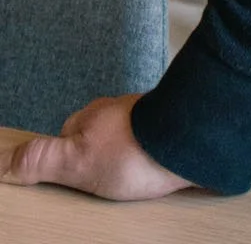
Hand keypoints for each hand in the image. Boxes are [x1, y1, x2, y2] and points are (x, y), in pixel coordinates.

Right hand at [1, 95, 192, 200]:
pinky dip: (151, 154)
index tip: (72, 175)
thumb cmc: (134, 153)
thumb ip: (41, 160)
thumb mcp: (77, 162)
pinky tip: (155, 168)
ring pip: (126, 137)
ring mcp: (147, 115)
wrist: (193, 142)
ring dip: (127, 154)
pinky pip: (154, 141)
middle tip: (102, 180)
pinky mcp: (172, 127)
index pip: (67, 135)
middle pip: (96, 134)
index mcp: (92, 115)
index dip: (66, 159)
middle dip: (97, 154)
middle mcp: (119, 109)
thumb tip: (4, 164)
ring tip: (130, 177)